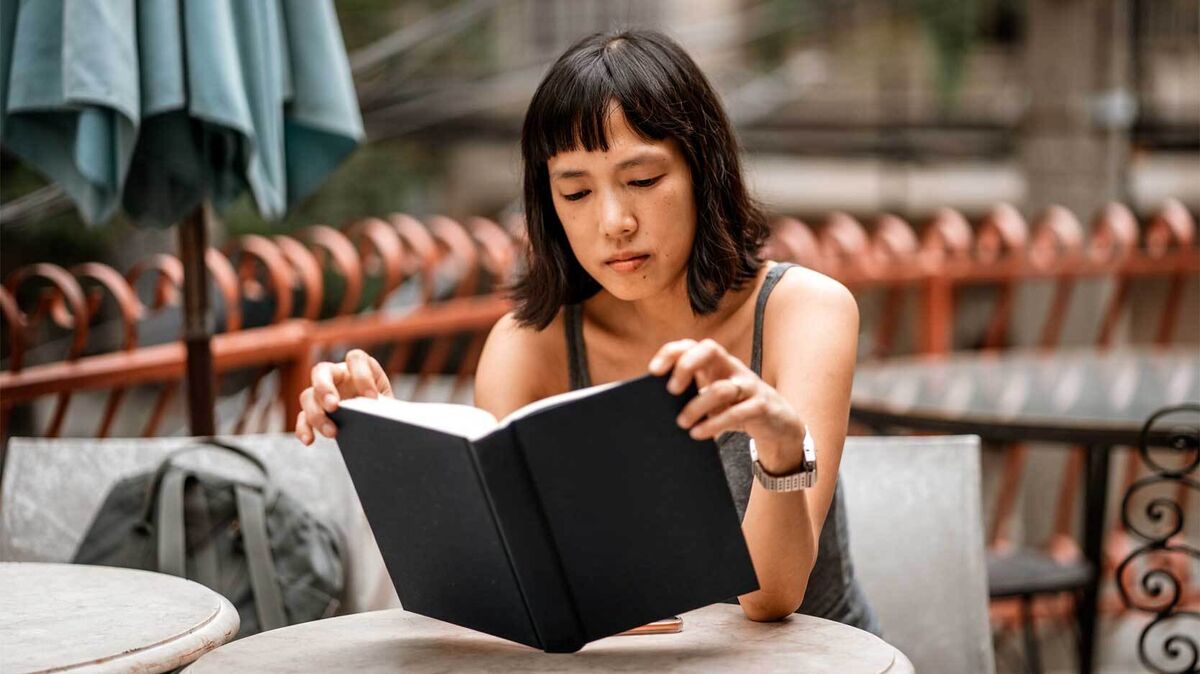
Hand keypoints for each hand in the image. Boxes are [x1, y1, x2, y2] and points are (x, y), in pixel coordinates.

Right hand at [296, 349, 392, 444]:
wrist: (379, 421)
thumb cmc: (385, 407)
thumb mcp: (389, 403)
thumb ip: (387, 404)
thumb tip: (387, 415)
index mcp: (359, 366)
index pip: (355, 358)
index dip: (362, 376)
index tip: (372, 398)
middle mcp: (337, 374)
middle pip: (321, 370)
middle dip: (325, 388)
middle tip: (334, 406)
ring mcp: (322, 392)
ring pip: (308, 395)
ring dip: (317, 414)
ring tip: (332, 432)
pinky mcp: (314, 411)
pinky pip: (302, 417)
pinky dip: (304, 428)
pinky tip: (309, 440)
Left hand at [649, 338, 805, 472]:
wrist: (779, 424)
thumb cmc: (737, 408)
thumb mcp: (713, 398)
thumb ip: (692, 395)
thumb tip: (654, 407)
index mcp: (717, 364)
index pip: (692, 345)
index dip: (671, 353)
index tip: (653, 371)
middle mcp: (732, 368)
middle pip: (710, 350)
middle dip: (687, 365)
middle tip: (671, 391)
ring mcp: (748, 386)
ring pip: (721, 388)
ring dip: (697, 407)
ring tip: (682, 423)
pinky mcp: (761, 406)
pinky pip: (737, 413)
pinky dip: (715, 424)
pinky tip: (699, 434)